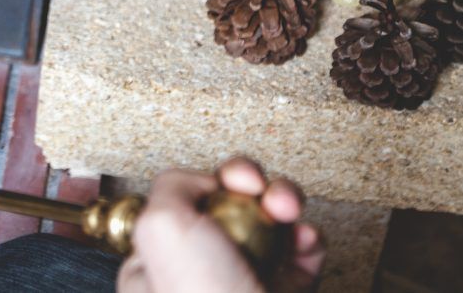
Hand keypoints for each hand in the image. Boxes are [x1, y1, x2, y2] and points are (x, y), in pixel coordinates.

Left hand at [118, 157, 325, 292]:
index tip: (230, 180)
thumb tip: (201, 183)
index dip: (208, 183)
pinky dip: (308, 241)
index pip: (181, 205)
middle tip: (262, 190)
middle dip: (254, 189)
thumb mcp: (161, 228)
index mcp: (154, 265)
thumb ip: (170, 189)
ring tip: (289, 211)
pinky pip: (299, 255)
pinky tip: (307, 241)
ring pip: (266, 226)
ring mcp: (241, 287)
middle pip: (228, 210)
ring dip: (284, 206)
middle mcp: (196, 275)